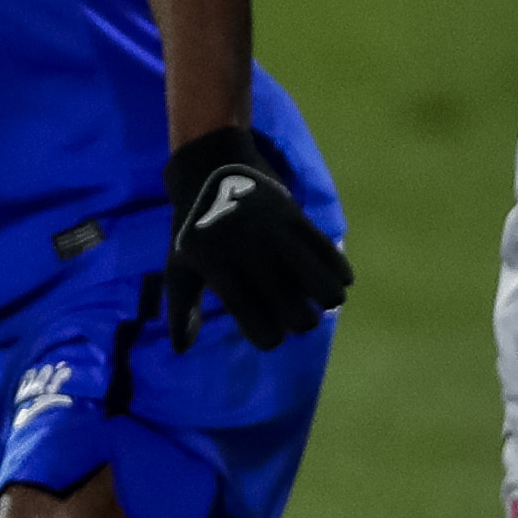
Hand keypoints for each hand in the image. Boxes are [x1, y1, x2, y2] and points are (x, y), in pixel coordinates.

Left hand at [158, 128, 346, 350]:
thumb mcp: (179, 265)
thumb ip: (181, 309)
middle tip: (293, 309)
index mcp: (219, 270)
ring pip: (328, 292)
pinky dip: (339, 275)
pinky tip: (327, 272)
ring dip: (326, 301)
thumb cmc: (193, 226)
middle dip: (300, 322)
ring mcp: (280, 236)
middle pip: (299, 317)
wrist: (213, 168)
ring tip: (316, 293)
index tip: (266, 327)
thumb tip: (183, 349)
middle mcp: (252, 256)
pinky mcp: (302, 221)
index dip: (269, 337)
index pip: (260, 327)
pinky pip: (336, 261)